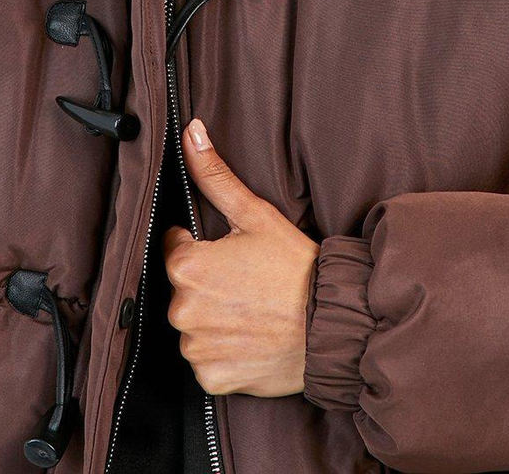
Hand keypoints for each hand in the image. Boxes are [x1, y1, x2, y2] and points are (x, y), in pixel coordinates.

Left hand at [162, 117, 320, 397]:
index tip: (233, 254)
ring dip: (212, 318)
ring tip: (250, 309)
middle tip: (246, 281)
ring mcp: (196, 346)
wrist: (333, 325)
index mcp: (187, 265)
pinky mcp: (211, 377)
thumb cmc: (294, 267)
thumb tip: (191, 131)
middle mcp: (183, 308)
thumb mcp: (256, 213)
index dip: (203, 246)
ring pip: (192, 325)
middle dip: (207, 283)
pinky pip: (204, 360)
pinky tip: (249, 337)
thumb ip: (215, 175)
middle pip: (182, 288)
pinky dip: (222, 351)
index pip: (176, 248)